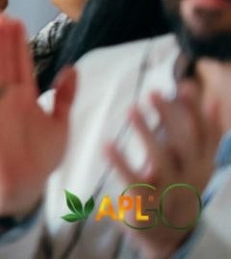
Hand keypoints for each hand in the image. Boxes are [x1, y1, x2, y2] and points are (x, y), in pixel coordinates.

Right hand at [0, 15, 75, 217]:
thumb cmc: (40, 158)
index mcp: (27, 97)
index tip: (16, 21)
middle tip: (1, 15)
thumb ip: (65, 98)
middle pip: (6, 63)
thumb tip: (72, 69)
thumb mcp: (60, 125)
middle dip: (4, 40)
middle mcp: (9, 98)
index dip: (19, 43)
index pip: (23, 64)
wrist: (25, 187)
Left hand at [104, 83, 218, 258]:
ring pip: (161, 161)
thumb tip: (212, 99)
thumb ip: (200, 132)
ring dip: (147, 133)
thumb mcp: (194, 161)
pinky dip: (120, 163)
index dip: (197, 110)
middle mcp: (189, 176)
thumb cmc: (179, 185)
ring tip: (132, 108)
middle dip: (171, 116)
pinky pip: (134, 182)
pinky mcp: (146, 204)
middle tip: (153, 92)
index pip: (205, 134)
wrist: (170, 233)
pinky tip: (107, 144)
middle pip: (185, 143)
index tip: (185, 85)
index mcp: (202, 163)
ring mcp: (168, 191)